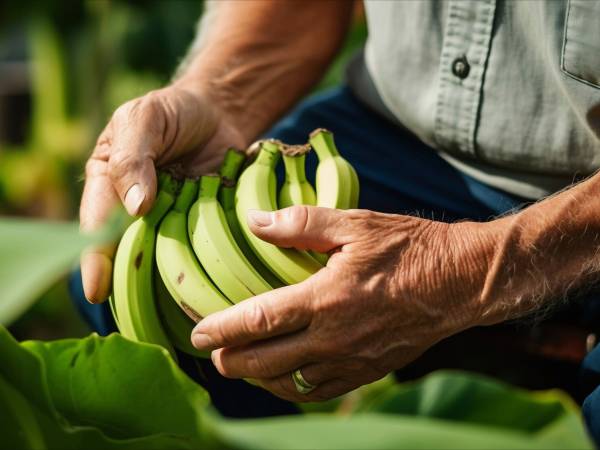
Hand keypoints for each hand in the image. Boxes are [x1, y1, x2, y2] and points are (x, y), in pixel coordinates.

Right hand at [80, 83, 246, 302]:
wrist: (220, 112)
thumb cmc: (174, 112)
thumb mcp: (145, 119)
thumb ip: (133, 157)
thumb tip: (135, 207)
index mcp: (109, 186)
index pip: (97, 226)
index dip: (95, 259)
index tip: (96, 290)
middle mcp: (137, 211)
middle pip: (129, 251)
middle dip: (129, 279)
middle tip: (133, 312)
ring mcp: (172, 220)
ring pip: (164, 256)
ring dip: (167, 277)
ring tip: (171, 306)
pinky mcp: (203, 224)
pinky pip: (200, 248)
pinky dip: (201, 263)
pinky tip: (206, 283)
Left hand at [191, 205, 496, 401]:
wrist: (460, 281)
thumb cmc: (409, 249)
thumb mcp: (355, 224)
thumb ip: (301, 223)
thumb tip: (256, 222)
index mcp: (326, 299)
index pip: (259, 321)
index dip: (222, 329)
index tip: (197, 334)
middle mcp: (334, 338)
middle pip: (266, 362)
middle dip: (232, 361)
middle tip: (213, 353)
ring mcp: (352, 360)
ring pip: (290, 384)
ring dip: (259, 379)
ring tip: (242, 366)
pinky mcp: (368, 372)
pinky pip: (321, 391)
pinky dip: (294, 388)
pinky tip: (285, 377)